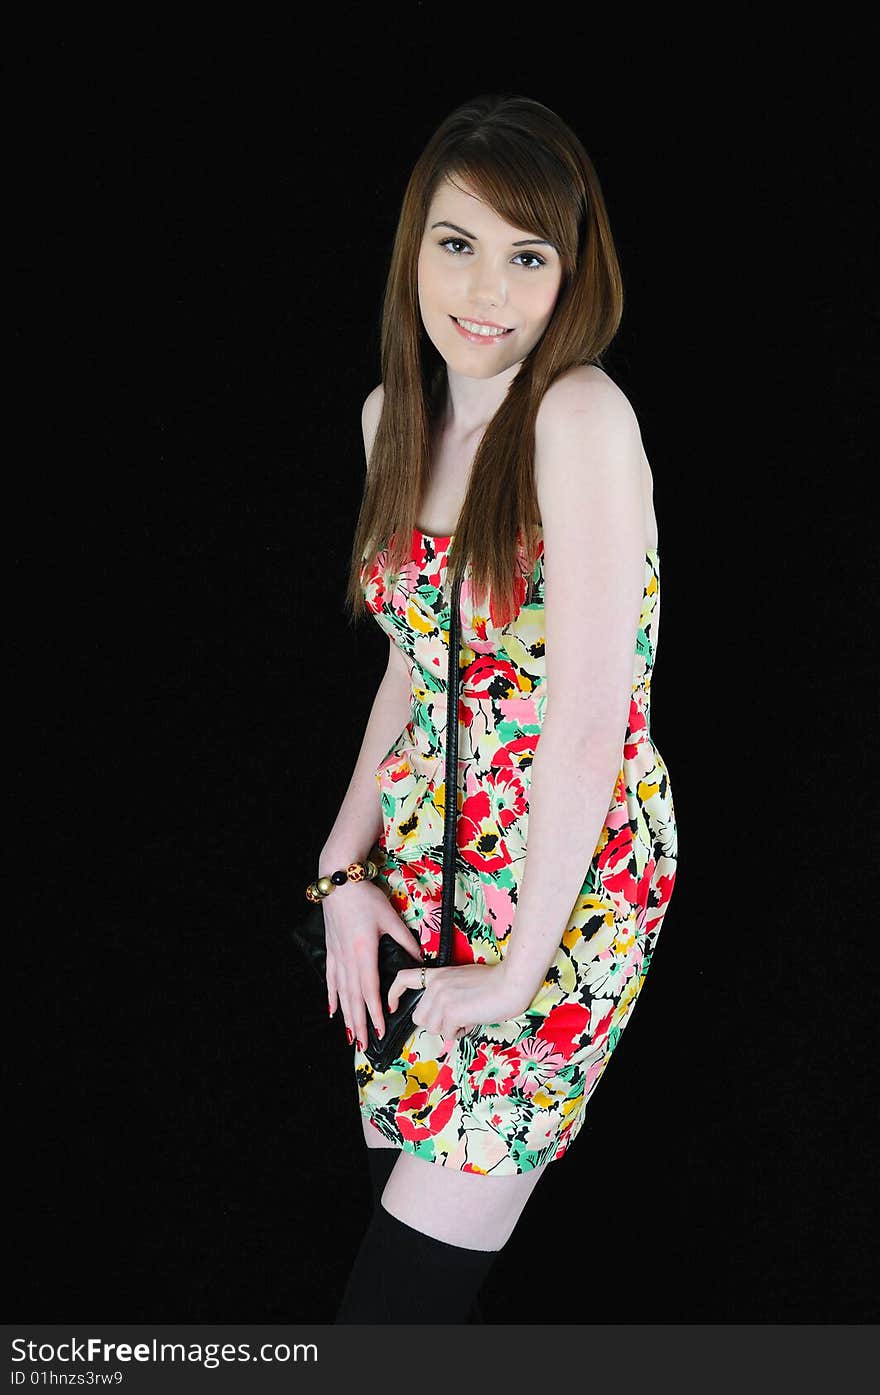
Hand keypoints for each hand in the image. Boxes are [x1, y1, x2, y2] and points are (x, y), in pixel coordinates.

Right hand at [323, 880, 422, 1049]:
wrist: (339, 882)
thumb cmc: (366, 898)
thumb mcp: (390, 918)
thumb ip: (406, 941)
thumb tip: (422, 960)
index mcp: (364, 953)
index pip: (370, 991)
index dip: (375, 1013)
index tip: (381, 1031)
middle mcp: (348, 960)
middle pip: (354, 999)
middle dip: (360, 1024)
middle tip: (365, 1046)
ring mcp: (337, 957)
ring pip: (342, 994)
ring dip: (347, 1017)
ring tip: (351, 1036)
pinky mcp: (331, 951)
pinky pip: (331, 980)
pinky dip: (332, 997)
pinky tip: (333, 1011)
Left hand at [386, 961, 528, 1056]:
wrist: (510, 984)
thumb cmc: (493, 982)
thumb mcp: (462, 979)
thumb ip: (446, 991)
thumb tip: (440, 1015)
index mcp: (437, 975)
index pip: (403, 979)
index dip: (393, 994)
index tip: (393, 1006)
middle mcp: (435, 986)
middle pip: (419, 1017)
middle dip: (436, 1023)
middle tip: (456, 1017)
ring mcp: (441, 999)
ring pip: (432, 1028)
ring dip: (449, 1029)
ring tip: (467, 1017)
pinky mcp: (450, 1012)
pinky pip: (447, 1034)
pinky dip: (460, 1033)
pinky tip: (472, 1021)